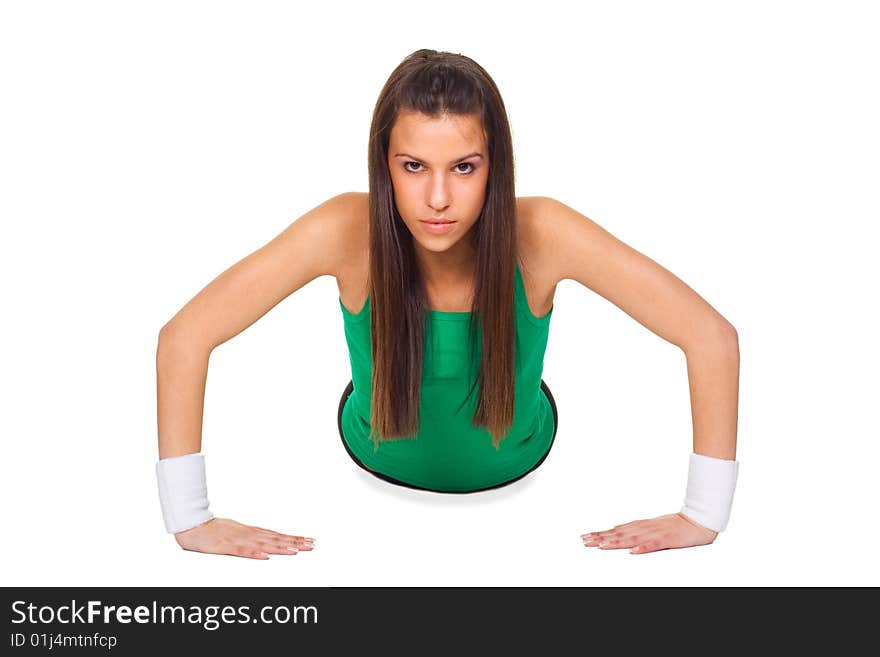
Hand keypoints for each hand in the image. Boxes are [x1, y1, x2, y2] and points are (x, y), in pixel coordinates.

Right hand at [174, 517, 315, 559]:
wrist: (193, 525)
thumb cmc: (214, 530)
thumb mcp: (238, 533)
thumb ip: (253, 538)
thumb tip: (269, 543)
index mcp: (252, 532)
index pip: (277, 536)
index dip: (293, 539)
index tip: (308, 541)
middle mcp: (249, 534)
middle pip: (275, 539)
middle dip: (294, 542)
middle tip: (311, 545)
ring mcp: (239, 539)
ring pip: (263, 544)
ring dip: (280, 547)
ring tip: (296, 550)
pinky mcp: (226, 546)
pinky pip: (242, 551)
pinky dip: (253, 553)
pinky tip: (265, 556)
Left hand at [581, 512, 717, 554]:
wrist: (697, 521)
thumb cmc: (674, 525)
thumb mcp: (651, 527)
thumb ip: (636, 531)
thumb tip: (618, 532)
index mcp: (640, 526)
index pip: (615, 530)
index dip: (600, 534)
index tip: (585, 537)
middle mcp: (644, 528)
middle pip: (619, 534)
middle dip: (601, 538)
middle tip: (585, 541)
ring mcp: (655, 533)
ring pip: (632, 538)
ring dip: (616, 542)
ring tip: (602, 546)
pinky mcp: (667, 540)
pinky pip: (653, 545)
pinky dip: (643, 548)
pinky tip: (633, 552)